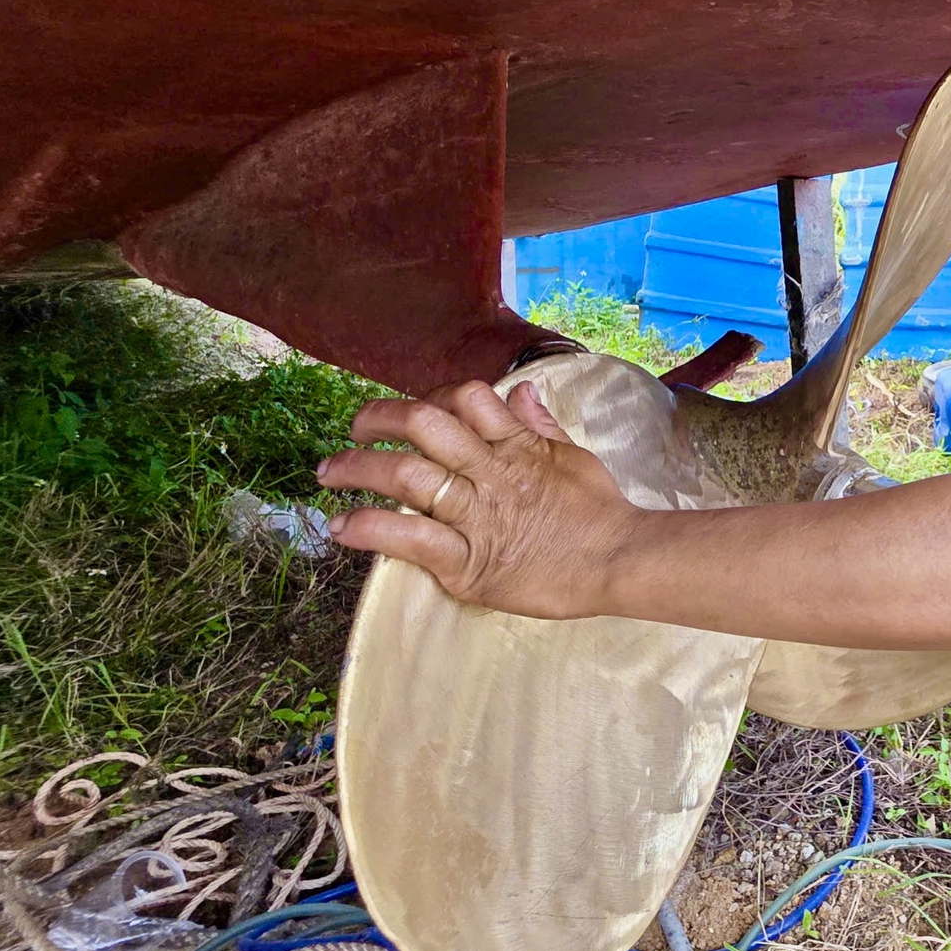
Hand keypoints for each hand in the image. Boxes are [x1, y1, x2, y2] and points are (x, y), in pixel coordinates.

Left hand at [316, 380, 641, 618]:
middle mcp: (491, 472)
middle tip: (354, 429)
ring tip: (329, 473)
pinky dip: (369, 529)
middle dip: (378, 419)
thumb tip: (519, 389)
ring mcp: (478, 515)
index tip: (412, 409)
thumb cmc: (602, 512)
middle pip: (423, 425)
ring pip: (407, 476)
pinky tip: (342, 527)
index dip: (429, 396)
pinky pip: (410, 538)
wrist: (620, 561)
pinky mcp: (470, 562)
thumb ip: (541, 424)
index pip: (464, 399)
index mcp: (517, 445)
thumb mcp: (575, 456)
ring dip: (358, 469)